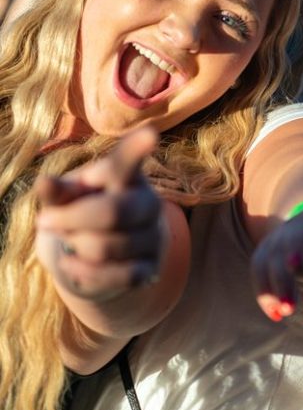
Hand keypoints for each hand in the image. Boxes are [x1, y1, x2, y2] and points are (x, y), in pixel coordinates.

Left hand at [35, 127, 163, 300]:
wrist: (96, 257)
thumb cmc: (79, 214)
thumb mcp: (65, 199)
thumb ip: (57, 192)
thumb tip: (44, 182)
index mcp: (127, 177)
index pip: (128, 164)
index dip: (137, 149)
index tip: (150, 133)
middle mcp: (148, 203)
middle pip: (113, 212)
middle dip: (70, 221)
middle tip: (42, 221)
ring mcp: (152, 236)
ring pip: (106, 247)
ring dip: (75, 248)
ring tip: (69, 242)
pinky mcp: (150, 268)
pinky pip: (116, 276)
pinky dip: (84, 273)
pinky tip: (74, 264)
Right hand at [251, 180, 302, 322]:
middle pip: (301, 233)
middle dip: (295, 246)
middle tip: (294, 266)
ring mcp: (288, 233)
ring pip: (275, 254)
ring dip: (277, 282)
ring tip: (286, 312)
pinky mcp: (270, 249)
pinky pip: (260, 267)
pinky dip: (265, 290)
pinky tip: (274, 312)